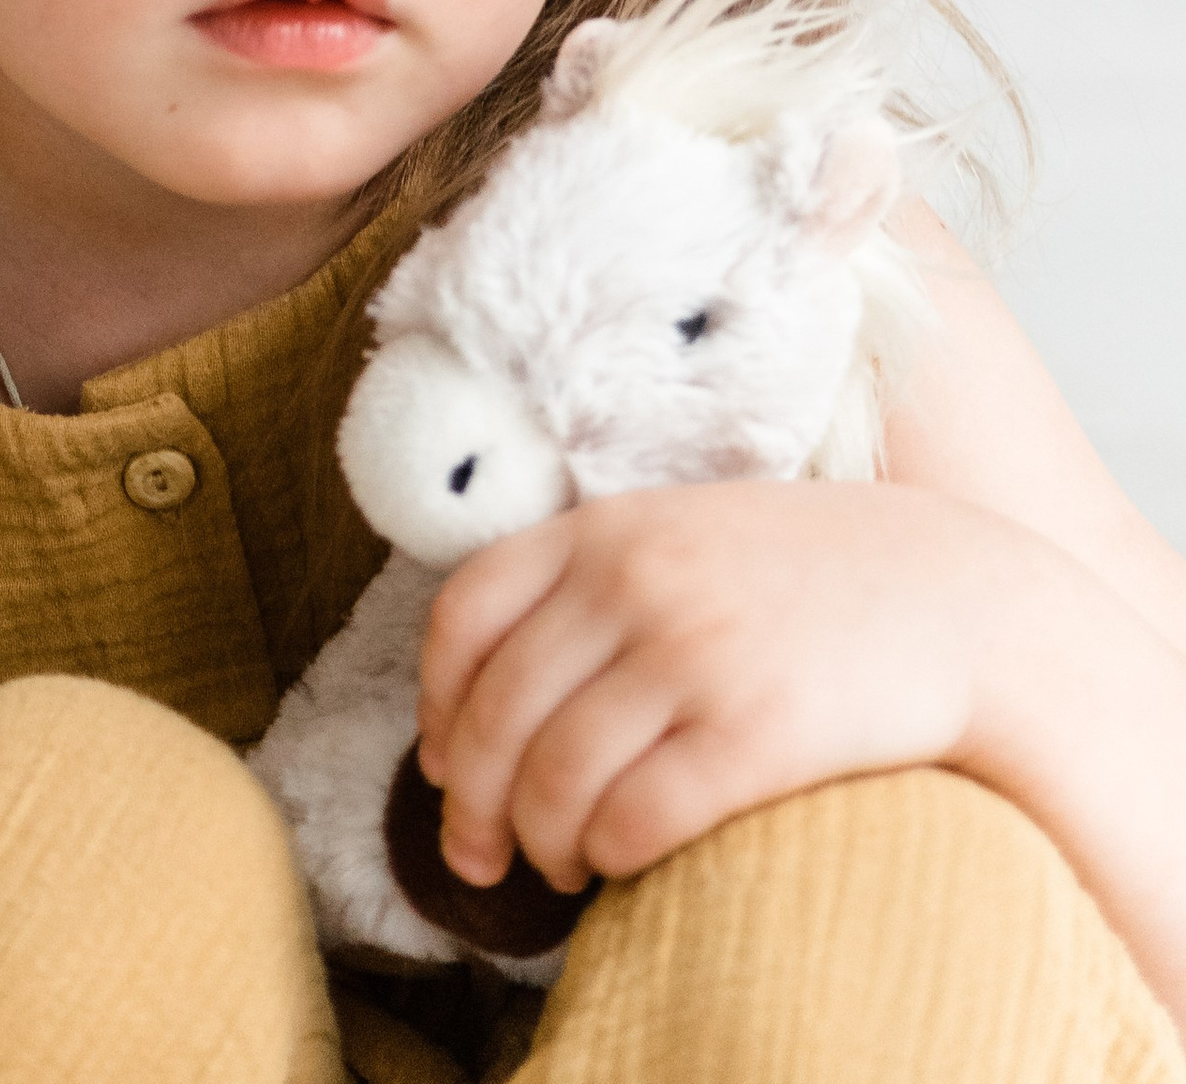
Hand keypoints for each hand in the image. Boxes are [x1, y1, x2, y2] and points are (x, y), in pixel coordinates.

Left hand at [415, 479, 1031, 897]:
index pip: (465, 614)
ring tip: (555, 869)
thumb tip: (488, 685)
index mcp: (608, 528)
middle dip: (471, 801)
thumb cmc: (810, 578)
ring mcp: (696, 654)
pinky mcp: (756, 732)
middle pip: (498, 711)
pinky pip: (638, 817)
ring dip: (538, 843)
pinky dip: (609, 856)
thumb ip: (597, 576)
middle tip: (478, 854)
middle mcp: (636, 582)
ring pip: (556, 776)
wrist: (958, 597)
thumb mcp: (686, 532)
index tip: (439, 760)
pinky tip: (619, 867)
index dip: (438, 702)